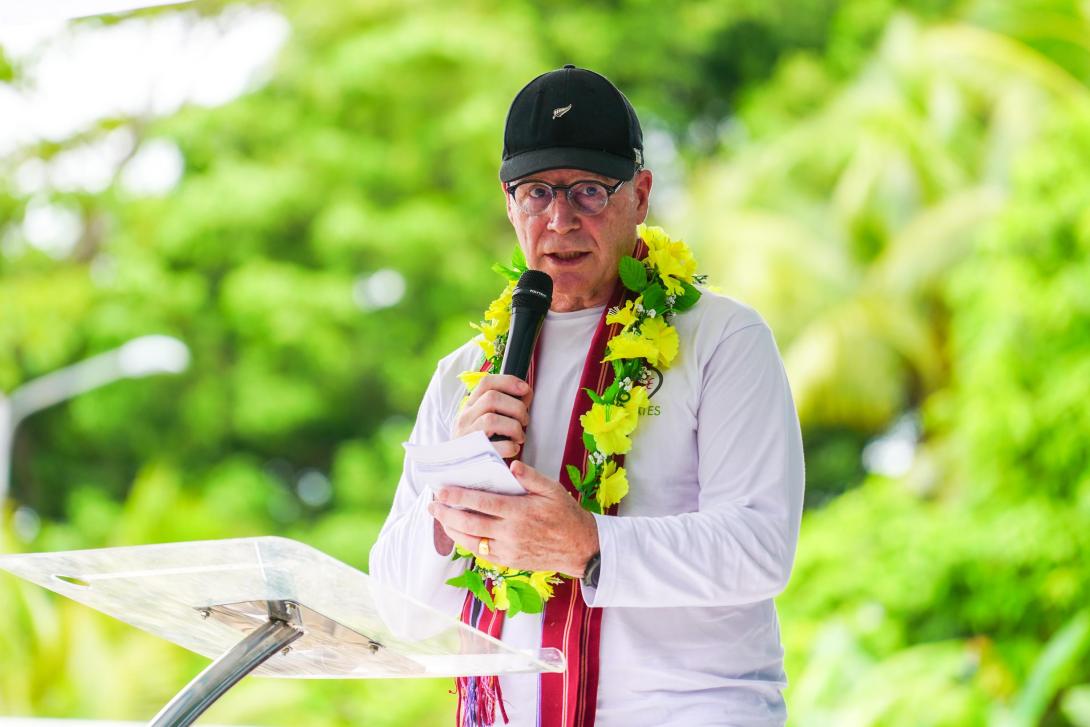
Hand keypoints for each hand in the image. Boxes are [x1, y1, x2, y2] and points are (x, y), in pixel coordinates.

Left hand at [428, 460, 598, 576]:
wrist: (579, 547)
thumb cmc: (565, 513)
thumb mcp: (553, 489)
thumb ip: (530, 476)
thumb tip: (511, 464)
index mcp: (520, 512)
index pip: (482, 503)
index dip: (459, 496)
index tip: (441, 490)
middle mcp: (510, 533)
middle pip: (470, 523)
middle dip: (447, 514)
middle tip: (432, 505)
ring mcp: (508, 550)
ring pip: (472, 541)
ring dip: (452, 529)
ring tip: (440, 518)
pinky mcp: (508, 561)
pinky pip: (481, 553)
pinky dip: (467, 542)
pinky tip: (459, 532)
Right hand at [452, 374, 532, 458]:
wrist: (458, 469)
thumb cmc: (481, 442)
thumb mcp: (487, 419)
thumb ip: (506, 405)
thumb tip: (525, 391)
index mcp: (470, 406)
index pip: (486, 383)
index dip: (508, 381)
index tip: (525, 389)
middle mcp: (465, 417)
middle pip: (492, 399)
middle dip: (516, 407)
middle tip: (524, 421)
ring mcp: (466, 435)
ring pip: (491, 420)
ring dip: (514, 427)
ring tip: (519, 437)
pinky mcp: (472, 454)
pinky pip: (494, 446)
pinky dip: (509, 446)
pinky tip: (513, 449)